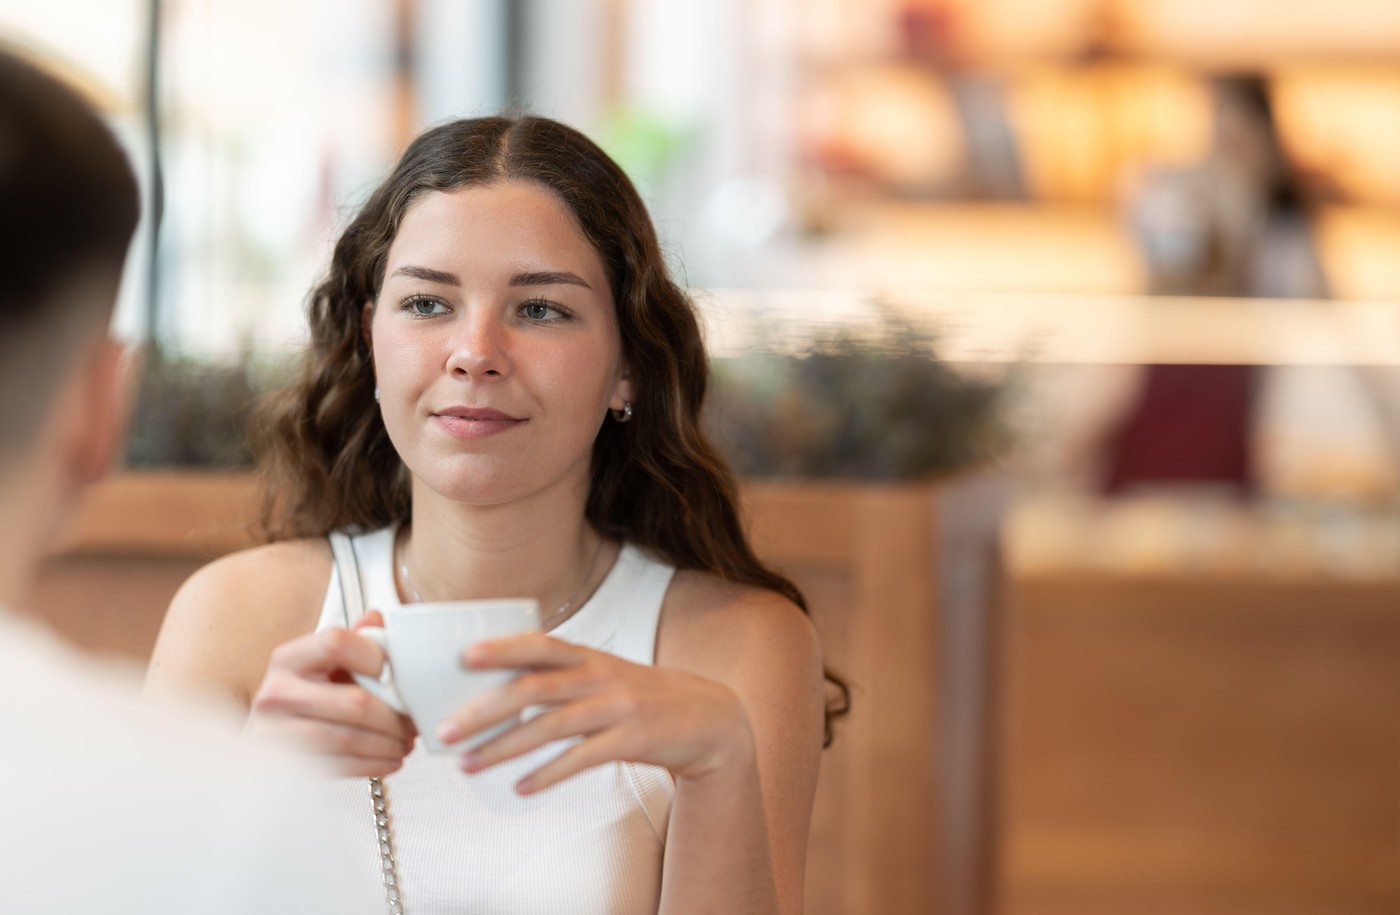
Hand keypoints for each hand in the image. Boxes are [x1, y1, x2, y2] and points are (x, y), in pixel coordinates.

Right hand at [247, 610, 417, 776]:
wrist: (267, 740)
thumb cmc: (303, 698)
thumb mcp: (321, 664)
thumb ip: (352, 641)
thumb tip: (377, 618)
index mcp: (289, 658)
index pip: (337, 642)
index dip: (373, 655)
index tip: (390, 671)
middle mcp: (277, 693)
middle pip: (354, 702)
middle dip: (394, 716)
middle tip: (413, 723)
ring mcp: (277, 732)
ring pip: (350, 738)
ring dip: (388, 744)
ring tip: (405, 743)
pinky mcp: (286, 765)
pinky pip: (341, 766)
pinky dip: (373, 764)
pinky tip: (390, 760)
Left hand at [435, 633, 754, 793]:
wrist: (708, 717)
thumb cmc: (641, 697)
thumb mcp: (602, 674)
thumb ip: (558, 676)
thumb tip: (493, 692)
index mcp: (587, 655)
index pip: (539, 644)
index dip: (503, 647)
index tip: (463, 656)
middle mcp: (599, 676)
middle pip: (534, 687)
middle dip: (485, 708)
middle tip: (446, 729)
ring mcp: (617, 707)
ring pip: (551, 725)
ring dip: (504, 747)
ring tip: (469, 765)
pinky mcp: (632, 739)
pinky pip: (582, 758)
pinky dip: (548, 773)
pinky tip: (521, 787)